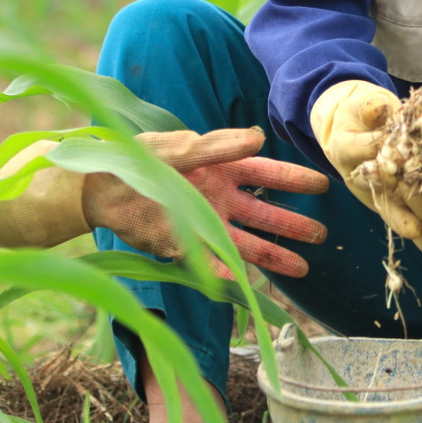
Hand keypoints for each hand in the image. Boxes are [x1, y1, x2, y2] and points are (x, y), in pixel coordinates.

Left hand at [84, 128, 329, 277]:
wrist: (98, 188)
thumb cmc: (139, 159)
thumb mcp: (178, 147)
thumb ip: (216, 146)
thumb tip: (258, 138)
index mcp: (222, 169)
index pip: (266, 175)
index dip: (294, 180)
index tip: (323, 185)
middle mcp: (219, 199)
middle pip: (264, 214)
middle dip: (292, 225)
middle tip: (322, 235)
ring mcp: (204, 225)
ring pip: (247, 243)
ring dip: (273, 256)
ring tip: (302, 269)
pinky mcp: (184, 247)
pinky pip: (212, 263)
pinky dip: (228, 275)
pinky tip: (246, 284)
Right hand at [310, 80, 421, 260]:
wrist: (359, 123)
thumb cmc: (362, 112)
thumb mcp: (362, 105)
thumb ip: (370, 108)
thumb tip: (379, 109)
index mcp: (347, 149)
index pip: (359, 150)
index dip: (373, 153)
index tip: (389, 160)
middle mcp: (364, 176)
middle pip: (382, 196)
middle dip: (399, 213)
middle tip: (414, 230)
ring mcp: (384, 189)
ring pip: (399, 212)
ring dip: (417, 230)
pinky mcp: (400, 196)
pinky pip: (414, 214)